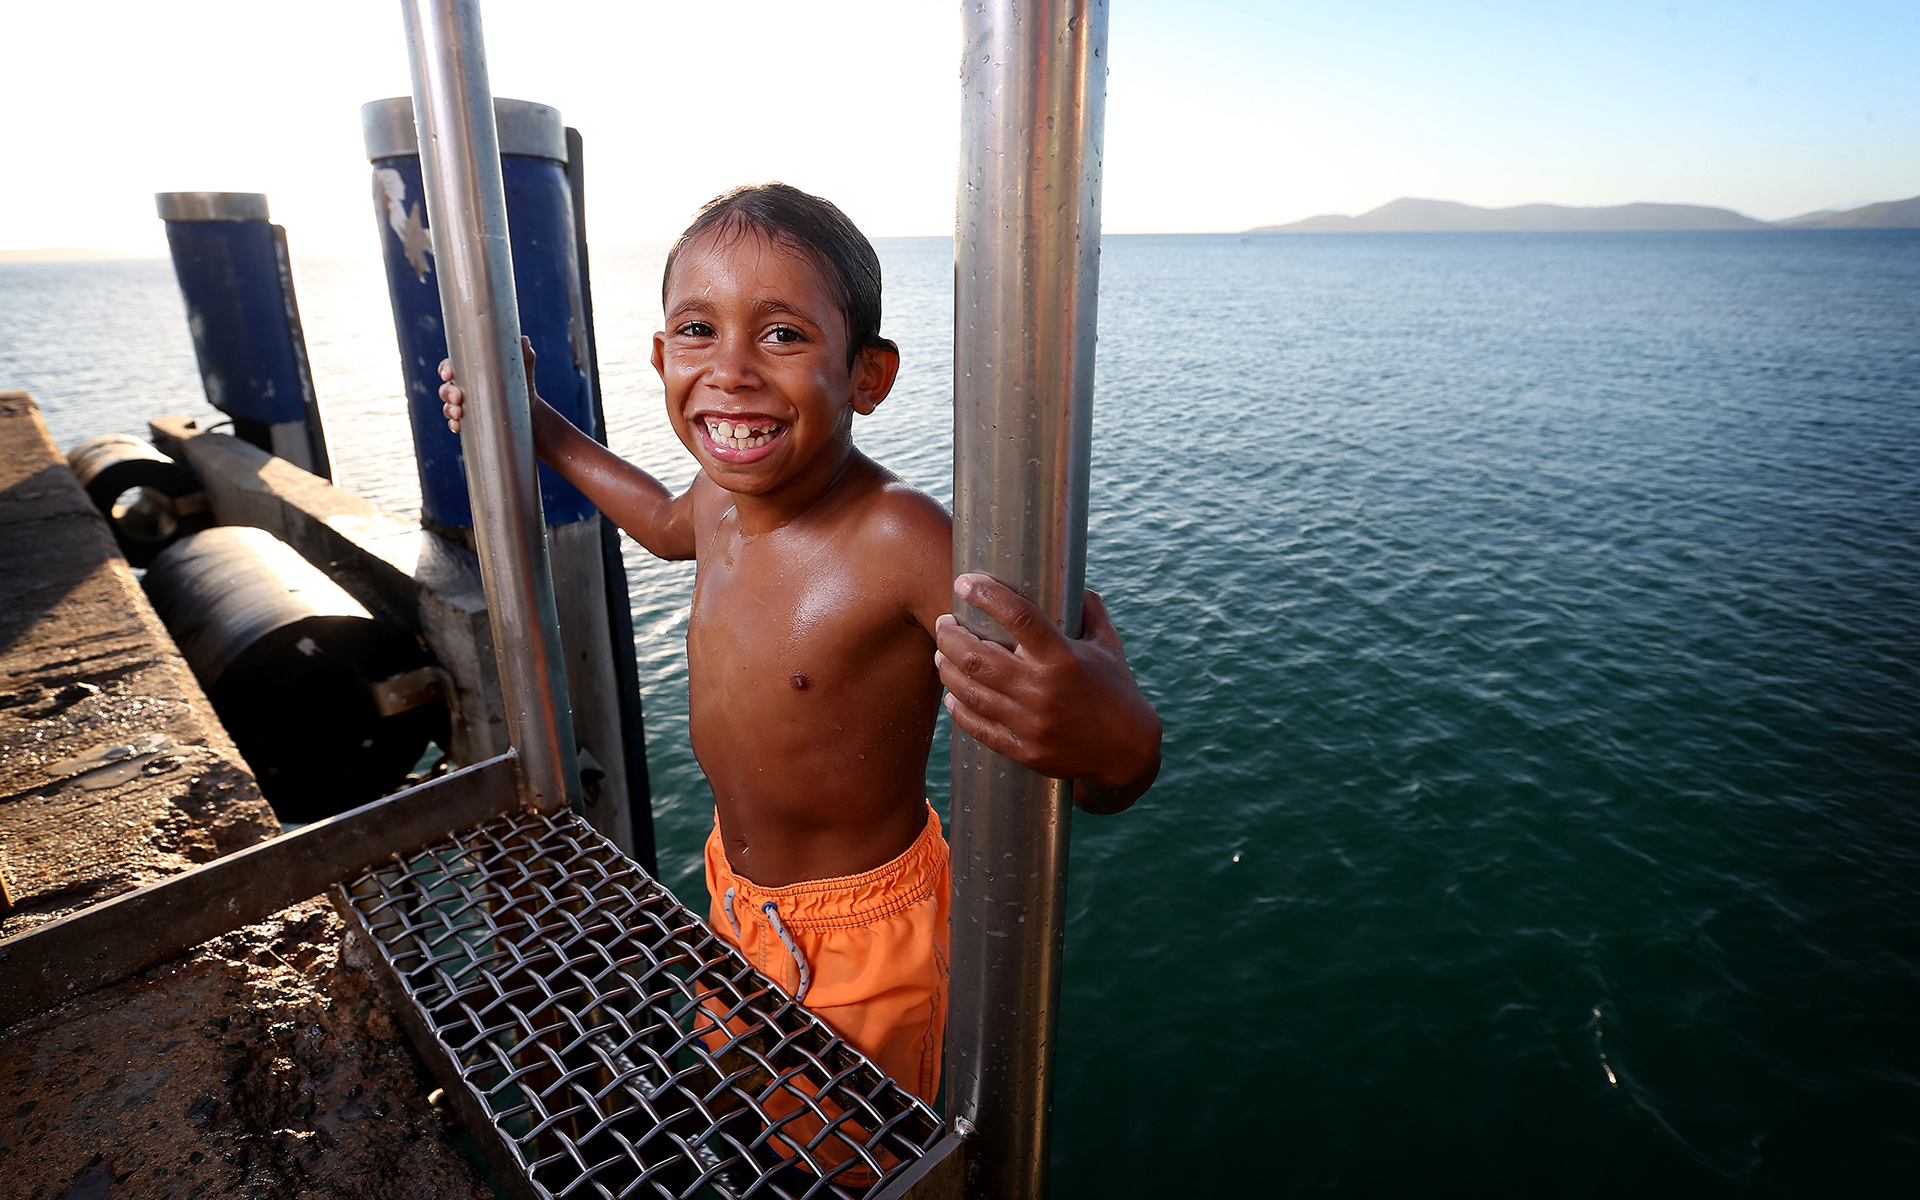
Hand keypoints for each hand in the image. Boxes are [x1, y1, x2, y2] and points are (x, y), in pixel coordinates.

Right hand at [438, 336, 536, 432]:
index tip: (448, 374)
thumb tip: (523, 341)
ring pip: (449, 407)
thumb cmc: (522, 384)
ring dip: (449, 410)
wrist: (531, 412)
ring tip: (458, 413)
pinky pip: (457, 424)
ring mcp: (467, 406)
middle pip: (446, 388)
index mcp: (473, 370)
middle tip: (458, 397)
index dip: (446, 369)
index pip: (452, 367)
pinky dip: (455, 425)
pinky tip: (458, 426)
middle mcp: (465, 388)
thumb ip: (523, 355)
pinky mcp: (472, 422)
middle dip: (448, 392)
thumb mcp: (523, 369)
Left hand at [935, 573, 1161, 813]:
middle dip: (951, 635)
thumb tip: (1074, 584)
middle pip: (978, 656)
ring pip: (971, 691)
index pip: (1019, 617)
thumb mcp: (1109, 646)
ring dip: (948, 668)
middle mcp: (1043, 690)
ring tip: (943, 653)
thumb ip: (1091, 611)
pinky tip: (952, 695)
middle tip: (945, 623)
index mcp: (1064, 659)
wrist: (1128, 753)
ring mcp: (1031, 723)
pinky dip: (959, 708)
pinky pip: (978, 727)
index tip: (965, 582)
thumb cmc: (1118, 691)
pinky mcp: (1024, 750)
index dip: (987, 595)